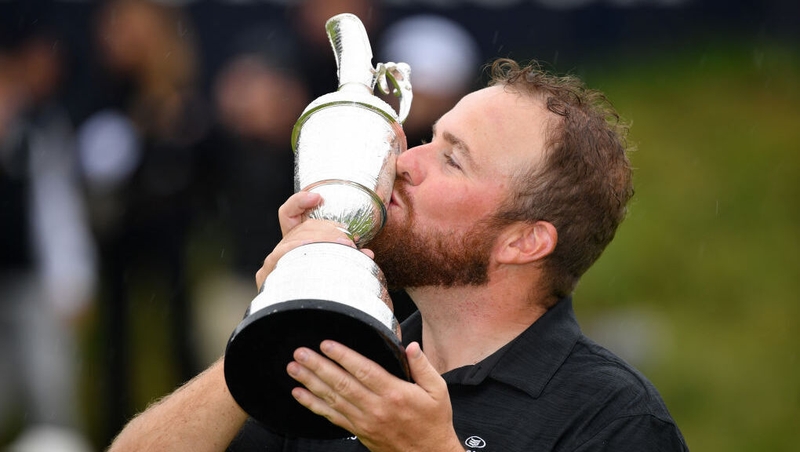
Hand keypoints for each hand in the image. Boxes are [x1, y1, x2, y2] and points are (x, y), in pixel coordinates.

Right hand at [256, 191, 370, 287]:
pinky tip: (312, 248)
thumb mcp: (338, 269)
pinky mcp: (266, 275)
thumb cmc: (322, 293)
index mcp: (295, 243)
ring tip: (344, 249)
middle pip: (301, 227)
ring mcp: (272, 262)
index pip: (289, 214)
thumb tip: (368, 254)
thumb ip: (348, 258)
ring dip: (321, 240)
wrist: (305, 322)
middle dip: (328, 229)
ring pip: (295, 240)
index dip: (300, 201)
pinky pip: (282, 255)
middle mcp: (281, 250)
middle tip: (349, 242)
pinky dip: (299, 248)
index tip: (318, 197)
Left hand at [286, 341, 463, 451]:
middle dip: (318, 366)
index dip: (343, 357)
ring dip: (310, 383)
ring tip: (294, 369)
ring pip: (332, 399)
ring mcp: (365, 421)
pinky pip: (332, 417)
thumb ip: (423, 366)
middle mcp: (376, 407)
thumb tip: (410, 346)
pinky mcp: (359, 431)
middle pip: (341, 384)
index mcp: (395, 393)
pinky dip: (314, 405)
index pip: (364, 371)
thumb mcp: (438, 391)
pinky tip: (300, 394)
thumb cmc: (433, 422)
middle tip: (300, 353)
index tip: (326, 345)